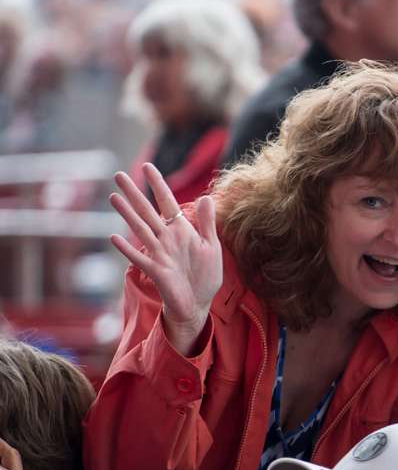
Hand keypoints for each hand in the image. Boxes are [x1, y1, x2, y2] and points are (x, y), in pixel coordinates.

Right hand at [109, 163, 221, 355]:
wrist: (198, 302)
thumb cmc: (204, 275)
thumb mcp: (212, 246)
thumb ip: (208, 222)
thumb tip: (206, 197)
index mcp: (181, 230)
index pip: (167, 202)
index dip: (158, 185)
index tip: (148, 166)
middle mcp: (166, 238)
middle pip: (147, 211)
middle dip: (134, 193)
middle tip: (118, 174)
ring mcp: (158, 253)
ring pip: (139, 229)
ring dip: (127, 214)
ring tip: (113, 197)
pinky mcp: (155, 270)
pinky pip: (139, 258)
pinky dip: (127, 249)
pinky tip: (114, 237)